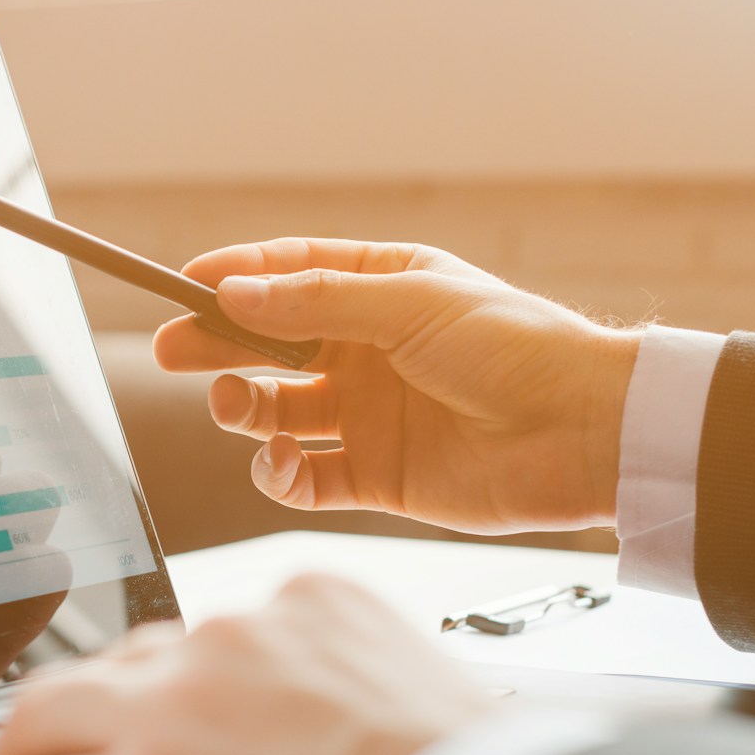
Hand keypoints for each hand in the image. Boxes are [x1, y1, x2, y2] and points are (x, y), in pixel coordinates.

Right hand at [153, 239, 641, 533]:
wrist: (583, 432)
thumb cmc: (518, 347)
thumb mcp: (409, 304)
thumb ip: (315, 305)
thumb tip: (234, 295)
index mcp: (380, 290)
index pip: (287, 275)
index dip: (232, 279)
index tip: (183, 286)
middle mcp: (366, 352)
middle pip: (266, 344)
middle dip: (215, 345)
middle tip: (171, 350)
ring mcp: (368, 416)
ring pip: (276, 411)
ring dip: (243, 407)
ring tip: (238, 406)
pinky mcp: (375, 477)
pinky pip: (303, 479)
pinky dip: (278, 474)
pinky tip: (279, 461)